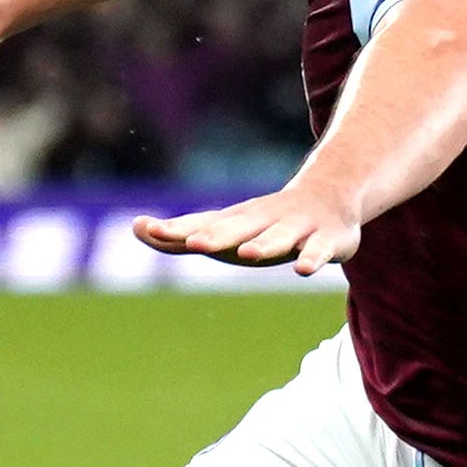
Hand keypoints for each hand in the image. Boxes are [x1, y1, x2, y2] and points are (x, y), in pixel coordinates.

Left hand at [131, 185, 362, 274]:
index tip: (149, 229)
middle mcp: (262, 220)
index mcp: (236, 219)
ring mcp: (296, 228)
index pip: (202, 224)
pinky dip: (311, 258)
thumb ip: (182, 234)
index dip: (177, 229)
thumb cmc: (264, 221)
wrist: (330, 196)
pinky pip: (318, 250)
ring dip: (264, 244)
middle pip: (237, 228)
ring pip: (278, 237)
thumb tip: (137, 228)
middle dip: (216, 236)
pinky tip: (302, 270)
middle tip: (192, 244)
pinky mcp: (326, 240)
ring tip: (247, 254)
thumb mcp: (225, 227)